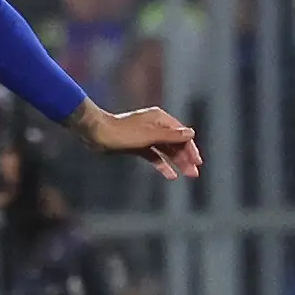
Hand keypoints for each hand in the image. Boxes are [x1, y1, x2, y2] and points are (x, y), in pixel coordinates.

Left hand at [77, 105, 201, 179]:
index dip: (191, 148)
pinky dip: (162, 164)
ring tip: (187, 175)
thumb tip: (191, 133)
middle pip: (175, 143)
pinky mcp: (137, 146)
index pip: (181, 134)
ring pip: (166, 150)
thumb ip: (170, 136)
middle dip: (186, 157)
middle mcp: (155, 126)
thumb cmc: (122, 133)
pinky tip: (170, 175)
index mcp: (160, 119)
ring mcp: (146, 136)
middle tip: (194, 174)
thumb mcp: (149, 135)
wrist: (96, 134)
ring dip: (176, 162)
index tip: (198, 162)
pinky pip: (154, 156)